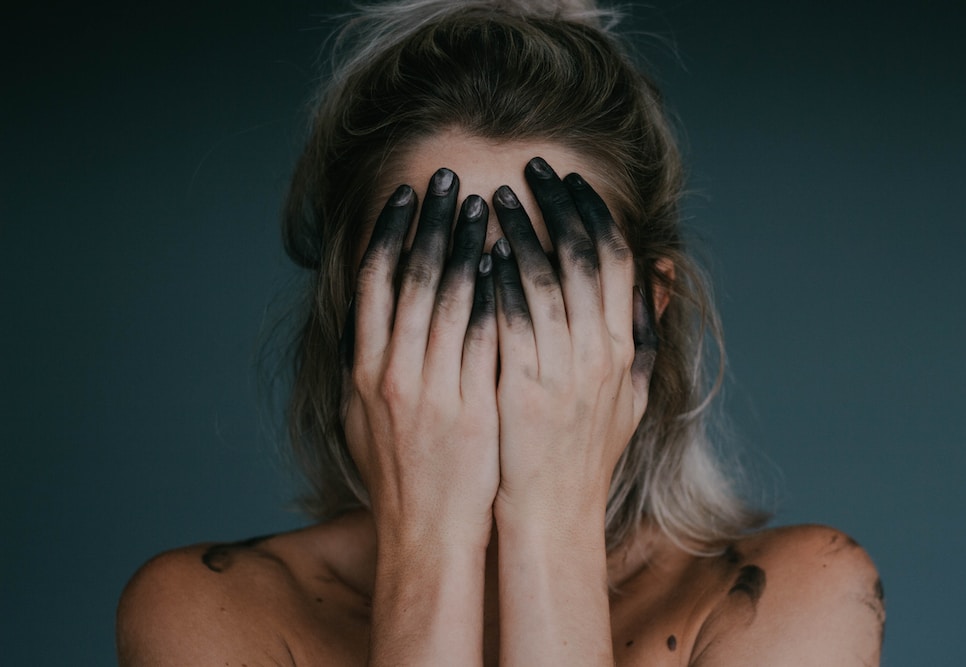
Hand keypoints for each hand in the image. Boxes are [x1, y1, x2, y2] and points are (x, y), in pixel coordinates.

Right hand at [343, 168, 498, 548]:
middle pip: (411, 278)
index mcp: (364, 370)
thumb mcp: (362, 417)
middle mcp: (392, 373)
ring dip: (467, 244)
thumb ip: (365, 364)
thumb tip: (367, 318)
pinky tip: (510, 262)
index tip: (405, 196)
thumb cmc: (399, 474)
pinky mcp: (472, 406)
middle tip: (448, 178)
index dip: (388, 233)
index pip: (373, 284)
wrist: (427, 533)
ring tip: (485, 205)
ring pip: (450, 298)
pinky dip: (496, 294)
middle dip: (431, 222)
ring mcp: (433, 390)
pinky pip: (486, 337)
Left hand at [490, 158, 657, 526]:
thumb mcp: (632, 393)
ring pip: (544, 278)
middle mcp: (601, 352)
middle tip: (531, 169)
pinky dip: (494, 279)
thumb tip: (661, 270)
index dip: (594, 213)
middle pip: (583, 255)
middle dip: (558, 204)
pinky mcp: (522, 386)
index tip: (570, 182)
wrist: (551, 512)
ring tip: (493, 200)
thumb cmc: (586, 453)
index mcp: (625, 347)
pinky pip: (509, 318)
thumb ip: (645, 330)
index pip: (617, 259)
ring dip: (519, 231)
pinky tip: (475, 252)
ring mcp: (563, 370)